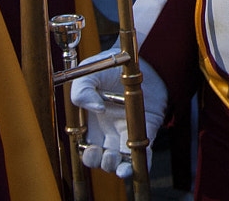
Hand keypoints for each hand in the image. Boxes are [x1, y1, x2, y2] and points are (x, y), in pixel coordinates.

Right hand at [69, 49, 167, 178]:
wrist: (139, 59)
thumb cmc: (111, 67)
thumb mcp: (89, 74)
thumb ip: (82, 90)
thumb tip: (96, 108)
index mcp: (92, 124)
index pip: (86, 149)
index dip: (87, 156)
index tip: (90, 150)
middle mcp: (108, 132)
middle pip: (102, 159)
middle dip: (101, 163)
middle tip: (105, 155)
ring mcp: (127, 133)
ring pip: (121, 161)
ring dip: (118, 168)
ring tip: (117, 162)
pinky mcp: (146, 132)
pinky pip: (144, 154)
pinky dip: (141, 164)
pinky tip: (136, 166)